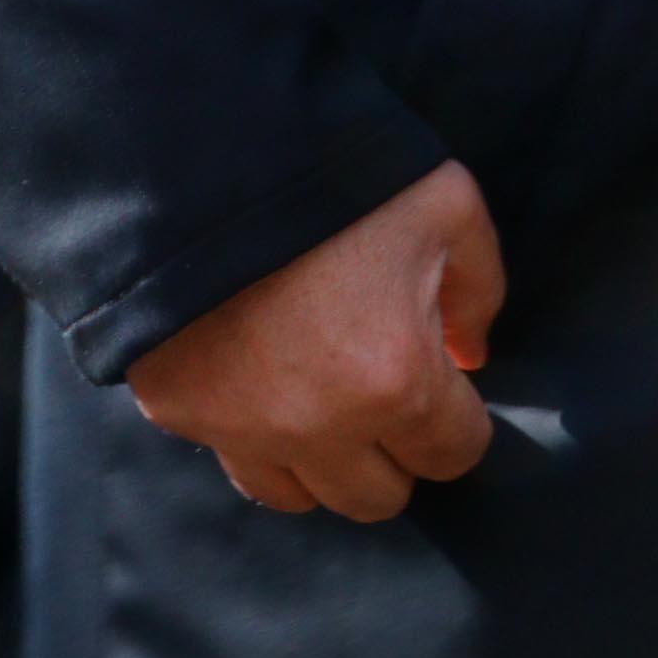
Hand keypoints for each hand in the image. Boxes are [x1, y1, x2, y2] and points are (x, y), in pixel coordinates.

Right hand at [125, 160, 503, 520]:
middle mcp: (320, 425)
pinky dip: (251, 434)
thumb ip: (478, 292)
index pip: (455, 455)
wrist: (197, 160)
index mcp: (398, 382)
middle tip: (379, 394)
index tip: (438, 383)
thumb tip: (468, 357)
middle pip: (379, 497)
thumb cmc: (336, 181)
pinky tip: (255, 381)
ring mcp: (241, 425)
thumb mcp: (445, 210)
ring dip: (320, 461)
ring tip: (316, 404)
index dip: (457, 419)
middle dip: (392, 452)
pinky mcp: (178, 409)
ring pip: (299, 498)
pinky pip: (229, 456)